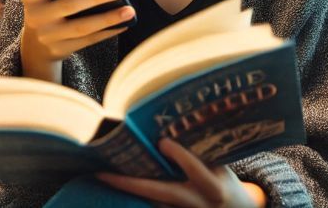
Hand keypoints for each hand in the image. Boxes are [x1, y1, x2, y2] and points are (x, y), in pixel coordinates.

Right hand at [21, 0, 132, 62]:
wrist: (34, 46)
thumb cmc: (45, 7)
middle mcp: (37, 17)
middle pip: (68, 5)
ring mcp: (49, 36)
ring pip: (82, 27)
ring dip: (108, 18)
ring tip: (129, 10)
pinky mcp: (62, 49)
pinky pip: (89, 40)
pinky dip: (108, 31)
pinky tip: (124, 23)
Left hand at [97, 139, 262, 207]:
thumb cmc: (225, 183)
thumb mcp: (220, 167)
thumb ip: (200, 152)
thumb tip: (171, 127)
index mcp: (213, 186)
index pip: (195, 170)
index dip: (180, 156)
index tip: (162, 142)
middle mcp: (197, 203)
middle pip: (160, 193)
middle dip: (131, 185)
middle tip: (103, 175)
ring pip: (153, 203)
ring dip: (129, 191)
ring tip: (101, 177)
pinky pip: (154, 207)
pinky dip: (137, 196)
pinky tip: (117, 184)